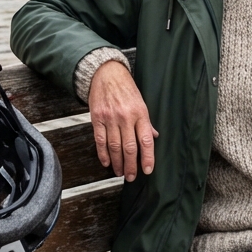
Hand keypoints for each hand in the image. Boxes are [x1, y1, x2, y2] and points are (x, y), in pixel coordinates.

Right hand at [87, 60, 157, 181]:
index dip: (148, 157)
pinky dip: (103, 154)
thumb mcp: (141, 102)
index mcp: (140, 113)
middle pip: (129, 147)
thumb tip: (154, 137)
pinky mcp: (97, 118)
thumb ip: (146, 122)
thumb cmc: (125, 88)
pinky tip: (106, 162)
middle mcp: (126, 117)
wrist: (106, 74)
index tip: (147, 170)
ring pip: (114, 147)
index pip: (146, 140)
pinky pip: (100, 141)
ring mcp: (110, 118)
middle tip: (131, 177)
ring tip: (120, 172)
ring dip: (117, 163)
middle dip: (131, 165)